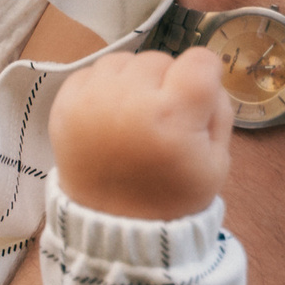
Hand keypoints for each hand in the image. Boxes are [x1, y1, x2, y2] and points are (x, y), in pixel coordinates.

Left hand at [49, 49, 233, 220]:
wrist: (115, 225)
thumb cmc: (173, 194)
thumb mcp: (218, 162)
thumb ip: (220, 111)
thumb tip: (206, 78)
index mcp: (174, 115)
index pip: (200, 60)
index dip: (206, 75)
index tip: (198, 98)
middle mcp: (130, 99)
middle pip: (160, 59)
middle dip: (167, 82)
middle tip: (162, 118)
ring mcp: (92, 100)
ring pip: (125, 60)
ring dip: (134, 81)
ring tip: (134, 114)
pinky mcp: (64, 104)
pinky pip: (92, 71)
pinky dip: (104, 87)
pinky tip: (110, 116)